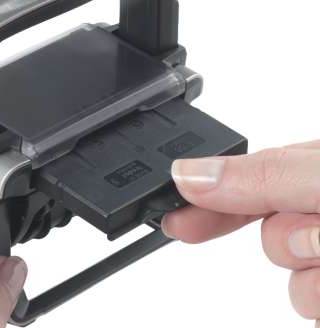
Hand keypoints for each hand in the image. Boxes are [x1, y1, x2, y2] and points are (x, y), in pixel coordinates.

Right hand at [162, 140, 319, 324]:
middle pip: (272, 242)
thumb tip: (188, 174)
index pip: (241, 184)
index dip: (204, 204)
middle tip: (318, 244)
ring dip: (316, 289)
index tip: (175, 223)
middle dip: (290, 248)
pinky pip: (314, 316)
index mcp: (313, 169)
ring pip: (298, 290)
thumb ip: (264, 175)